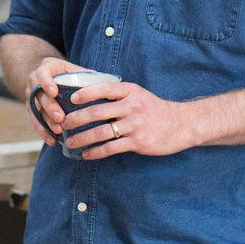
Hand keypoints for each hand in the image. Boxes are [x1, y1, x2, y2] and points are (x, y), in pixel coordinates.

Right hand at [25, 57, 83, 144]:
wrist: (51, 77)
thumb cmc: (70, 73)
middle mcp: (35, 79)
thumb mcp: (77, 70)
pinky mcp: (31, 107)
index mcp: (47, 66)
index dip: (46, 82)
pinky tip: (52, 140)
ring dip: (46, 121)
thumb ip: (88, 76)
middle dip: (49, 106)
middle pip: (38, 93)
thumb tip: (107, 85)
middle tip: (60, 118)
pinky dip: (43, 131)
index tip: (54, 92)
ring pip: (35, 108)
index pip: (43, 72)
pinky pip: (34, 120)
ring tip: (58, 131)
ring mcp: (31, 94)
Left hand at [62, 80, 189, 158]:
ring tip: (70, 143)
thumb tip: (90, 97)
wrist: (181, 124)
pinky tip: (86, 154)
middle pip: (97, 111)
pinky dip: (96, 152)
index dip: (86, 93)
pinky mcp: (137, 142)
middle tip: (64, 124)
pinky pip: (111, 148)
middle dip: (77, 119)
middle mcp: (132, 106)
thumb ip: (118, 95)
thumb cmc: (154, 109)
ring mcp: (135, 124)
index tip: (72, 98)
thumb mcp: (138, 95)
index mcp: (130, 91)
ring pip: (101, 132)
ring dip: (82, 138)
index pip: (104, 88)